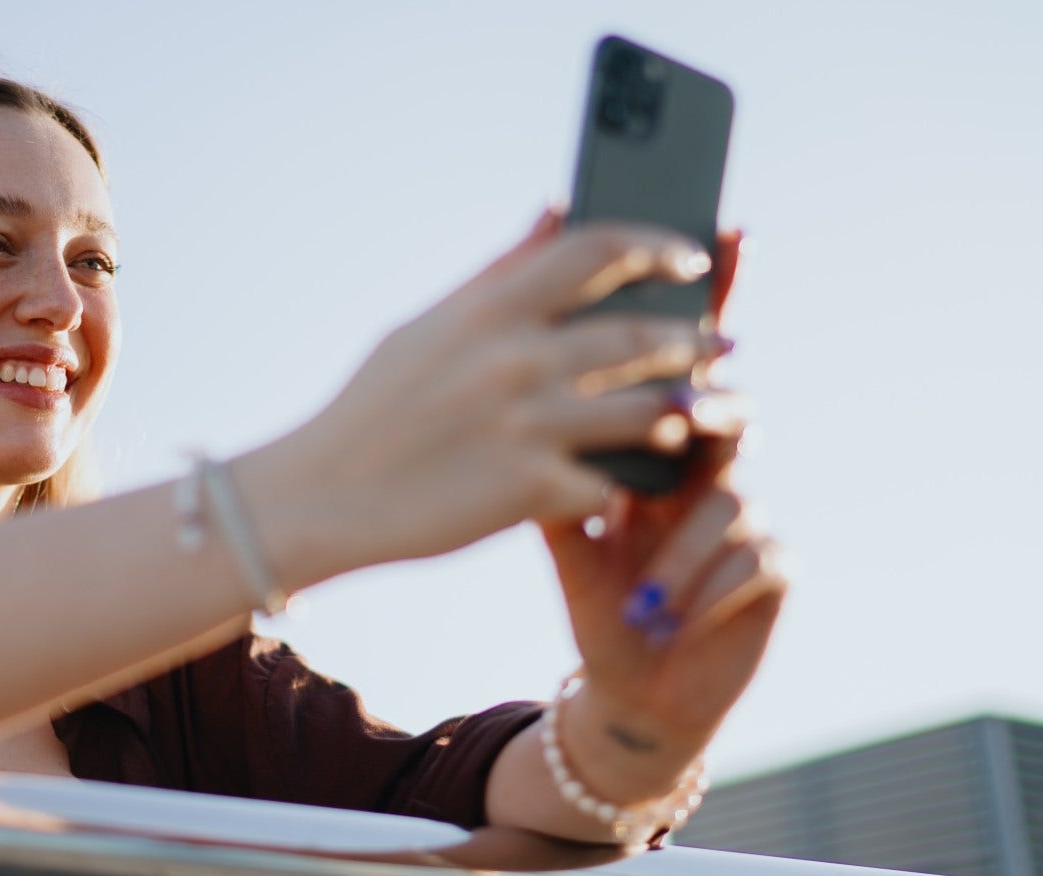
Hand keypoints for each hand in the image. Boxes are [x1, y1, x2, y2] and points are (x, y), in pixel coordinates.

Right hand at [257, 208, 732, 584]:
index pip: (598, 250)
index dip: (658, 247)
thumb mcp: (425, 327)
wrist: (322, 497)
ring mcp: (527, 426)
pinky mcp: (530, 491)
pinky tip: (635, 483)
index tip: (690, 258)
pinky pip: (608, 483)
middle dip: (693, 341)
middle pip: (640, 336)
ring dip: (688, 413)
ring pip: (649, 413)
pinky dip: (623, 484)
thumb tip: (557, 211)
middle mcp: (514, 359)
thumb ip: (499, 272)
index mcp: (488, 309)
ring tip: (705, 412)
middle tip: (720, 343)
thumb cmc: (373, 409)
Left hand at [536, 229, 785, 791]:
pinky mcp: (772, 571)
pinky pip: (751, 560)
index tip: (722, 232)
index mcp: (660, 440)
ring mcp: (749, 515)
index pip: (682, 357)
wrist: (622, 680)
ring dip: (678, 551)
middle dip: (714, 409)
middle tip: (696, 413)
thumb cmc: (593, 585)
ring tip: (643, 595)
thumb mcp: (552, 511)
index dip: (709, 297)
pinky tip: (665, 618)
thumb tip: (510, 359)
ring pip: (731, 499)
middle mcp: (713, 467)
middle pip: (728, 411)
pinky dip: (698, 591)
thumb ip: (541, 441)